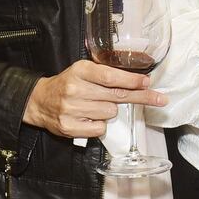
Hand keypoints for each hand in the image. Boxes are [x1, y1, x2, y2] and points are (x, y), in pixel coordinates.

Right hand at [23, 60, 166, 138]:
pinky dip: (101, 124)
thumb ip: (105, 73)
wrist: (40, 101)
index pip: (110, 76)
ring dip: (110, 110)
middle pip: (116, 96)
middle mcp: (75, 89)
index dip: (131, 81)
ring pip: (110, 113)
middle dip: (140, 97)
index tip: (148, 83)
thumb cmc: (68, 84)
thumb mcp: (83, 70)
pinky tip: (90, 117)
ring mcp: (71, 109)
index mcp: (80, 70)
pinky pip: (100, 128)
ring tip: (96, 105)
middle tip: (159, 98)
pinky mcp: (70, 127)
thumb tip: (138, 81)